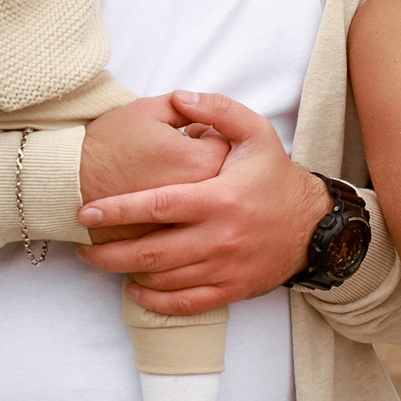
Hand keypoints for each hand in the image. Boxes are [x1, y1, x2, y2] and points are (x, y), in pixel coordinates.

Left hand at [76, 92, 331, 315]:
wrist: (316, 227)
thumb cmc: (277, 178)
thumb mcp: (257, 134)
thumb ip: (218, 111)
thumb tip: (180, 97)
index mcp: (219, 199)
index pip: (157, 207)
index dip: (118, 210)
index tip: (86, 211)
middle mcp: (219, 237)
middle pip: (150, 252)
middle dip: (108, 253)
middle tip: (84, 246)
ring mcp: (224, 268)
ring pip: (163, 279)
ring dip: (126, 274)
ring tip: (104, 262)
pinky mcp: (231, 289)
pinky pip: (185, 303)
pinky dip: (155, 301)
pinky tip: (136, 290)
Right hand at [78, 97, 230, 241]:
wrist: (70, 180)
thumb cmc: (110, 141)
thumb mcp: (151, 109)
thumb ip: (189, 107)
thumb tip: (206, 114)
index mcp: (202, 163)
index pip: (226, 145)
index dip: (206, 134)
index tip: (190, 133)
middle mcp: (200, 200)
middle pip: (223, 180)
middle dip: (207, 165)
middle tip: (180, 156)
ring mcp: (184, 226)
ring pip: (207, 210)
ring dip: (197, 196)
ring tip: (170, 181)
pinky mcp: (165, 244)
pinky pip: (186, 232)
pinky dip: (179, 219)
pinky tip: (159, 206)